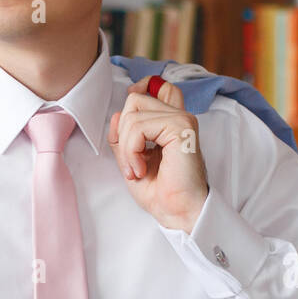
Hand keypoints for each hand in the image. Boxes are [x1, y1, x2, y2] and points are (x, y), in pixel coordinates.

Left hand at [107, 78, 209, 232]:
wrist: (177, 212)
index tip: (125, 121)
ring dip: (126, 148)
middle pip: (134, 100)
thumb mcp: (132, 159)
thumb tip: (116, 115)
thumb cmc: (160, 192)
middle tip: (130, 165)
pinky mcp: (180, 128)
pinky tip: (141, 169)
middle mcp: (179, 116)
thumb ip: (124, 137)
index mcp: (171, 122)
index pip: (158, 86)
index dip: (140, 89)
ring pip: (132, 114)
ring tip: (136, 170)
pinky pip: (138, 127)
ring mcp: (181, 119)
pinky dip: (131, 151)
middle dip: (122, 134)